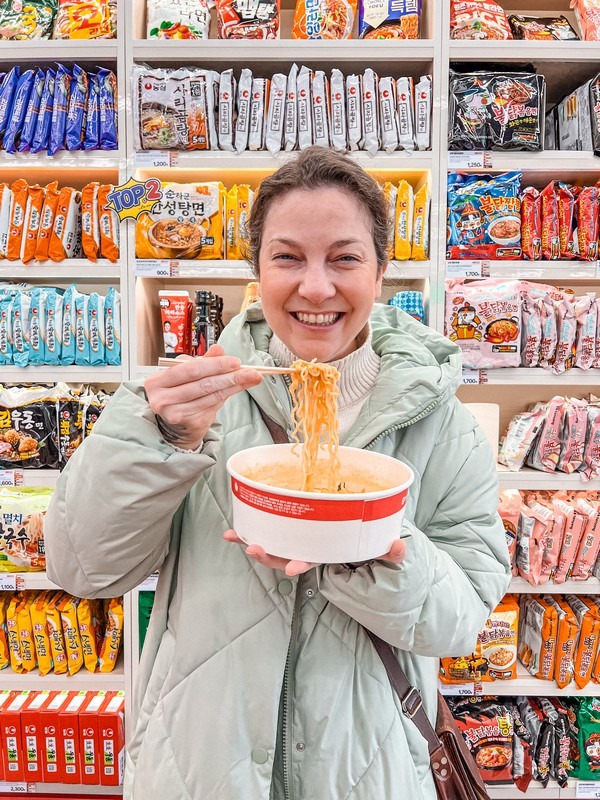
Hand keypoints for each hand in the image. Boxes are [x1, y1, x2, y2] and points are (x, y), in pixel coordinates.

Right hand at [145, 345, 261, 450]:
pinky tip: (238, 388)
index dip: (215, 364)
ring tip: (250, 378)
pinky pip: (213, 406)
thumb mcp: (186, 374)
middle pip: (202, 384)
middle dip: (229, 376)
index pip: (190, 369)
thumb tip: (219, 349)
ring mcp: (175, 414)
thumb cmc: (179, 393)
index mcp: (156, 382)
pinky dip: (228, 395)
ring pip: (211, 396)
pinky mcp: (189, 423)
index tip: (235, 361)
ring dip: (234, 386)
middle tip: (250, 371)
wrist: (174, 423)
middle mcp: (162, 399)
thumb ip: (202, 361)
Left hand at [223, 530, 405, 575]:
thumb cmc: (371, 544)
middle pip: (285, 555)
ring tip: (233, 536)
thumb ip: (391, 552)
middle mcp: (310, 548)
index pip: (314, 560)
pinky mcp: (293, 526)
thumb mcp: (383, 549)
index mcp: (327, 553)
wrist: (363, 537)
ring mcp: (299, 538)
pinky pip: (271, 527)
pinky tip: (238, 522)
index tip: (293, 568)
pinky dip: (254, 525)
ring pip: (274, 544)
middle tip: (251, 548)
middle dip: (267, 555)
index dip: (302, 563)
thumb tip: (399, 547)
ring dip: (252, 540)